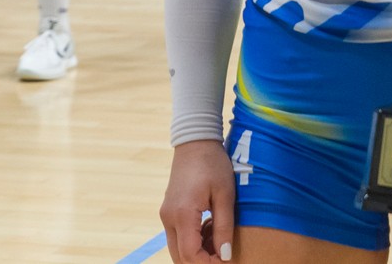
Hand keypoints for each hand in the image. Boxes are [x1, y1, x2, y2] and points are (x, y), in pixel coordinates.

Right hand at [160, 140, 235, 261]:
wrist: (195, 140)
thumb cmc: (213, 164)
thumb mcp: (225, 195)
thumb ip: (224, 227)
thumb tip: (225, 257)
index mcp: (183, 214)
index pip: (190, 255)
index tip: (226, 261)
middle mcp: (169, 218)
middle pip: (180, 257)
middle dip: (201, 262)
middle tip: (223, 255)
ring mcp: (166, 215)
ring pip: (177, 248)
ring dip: (197, 252)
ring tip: (218, 238)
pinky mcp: (168, 211)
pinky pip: (177, 236)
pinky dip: (192, 241)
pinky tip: (209, 228)